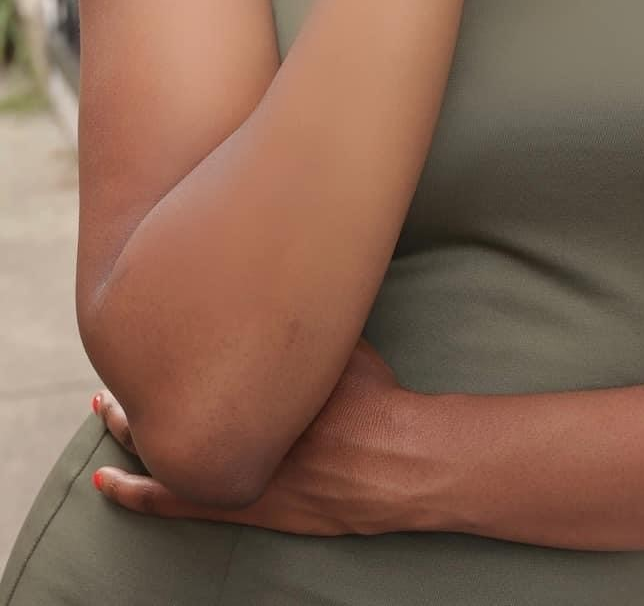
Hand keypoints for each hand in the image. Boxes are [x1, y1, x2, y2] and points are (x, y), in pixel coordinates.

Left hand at [92, 338, 436, 535]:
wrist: (397, 458)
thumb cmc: (374, 398)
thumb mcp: (338, 343)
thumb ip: (305, 327)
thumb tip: (291, 280)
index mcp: (256, 379)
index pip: (193, 356)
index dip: (159, 345)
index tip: (139, 326)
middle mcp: (239, 422)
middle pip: (169, 399)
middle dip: (136, 386)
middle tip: (111, 374)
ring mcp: (238, 467)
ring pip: (162, 447)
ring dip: (130, 426)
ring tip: (103, 411)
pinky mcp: (246, 505)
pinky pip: (177, 503)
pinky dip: (138, 492)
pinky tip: (107, 484)